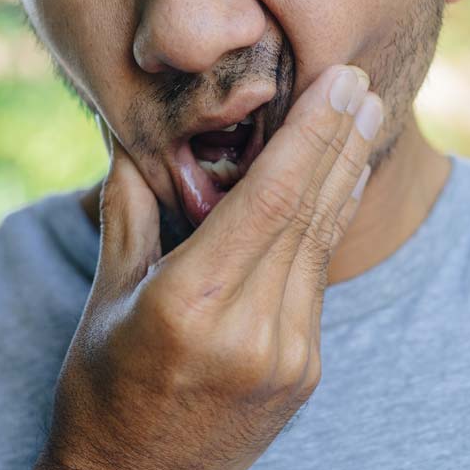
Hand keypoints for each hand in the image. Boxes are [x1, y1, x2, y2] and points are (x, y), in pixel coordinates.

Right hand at [36, 64, 381, 469]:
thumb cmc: (102, 390)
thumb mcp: (105, 299)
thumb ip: (127, 213)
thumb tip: (129, 137)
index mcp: (190, 305)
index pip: (266, 199)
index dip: (308, 134)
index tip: (335, 83)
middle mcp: (250, 330)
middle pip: (306, 212)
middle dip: (339, 139)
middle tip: (362, 79)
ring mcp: (287, 355)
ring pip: (321, 242)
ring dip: (346, 172)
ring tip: (366, 115)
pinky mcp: (305, 371)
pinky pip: (319, 278)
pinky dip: (331, 222)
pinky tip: (343, 179)